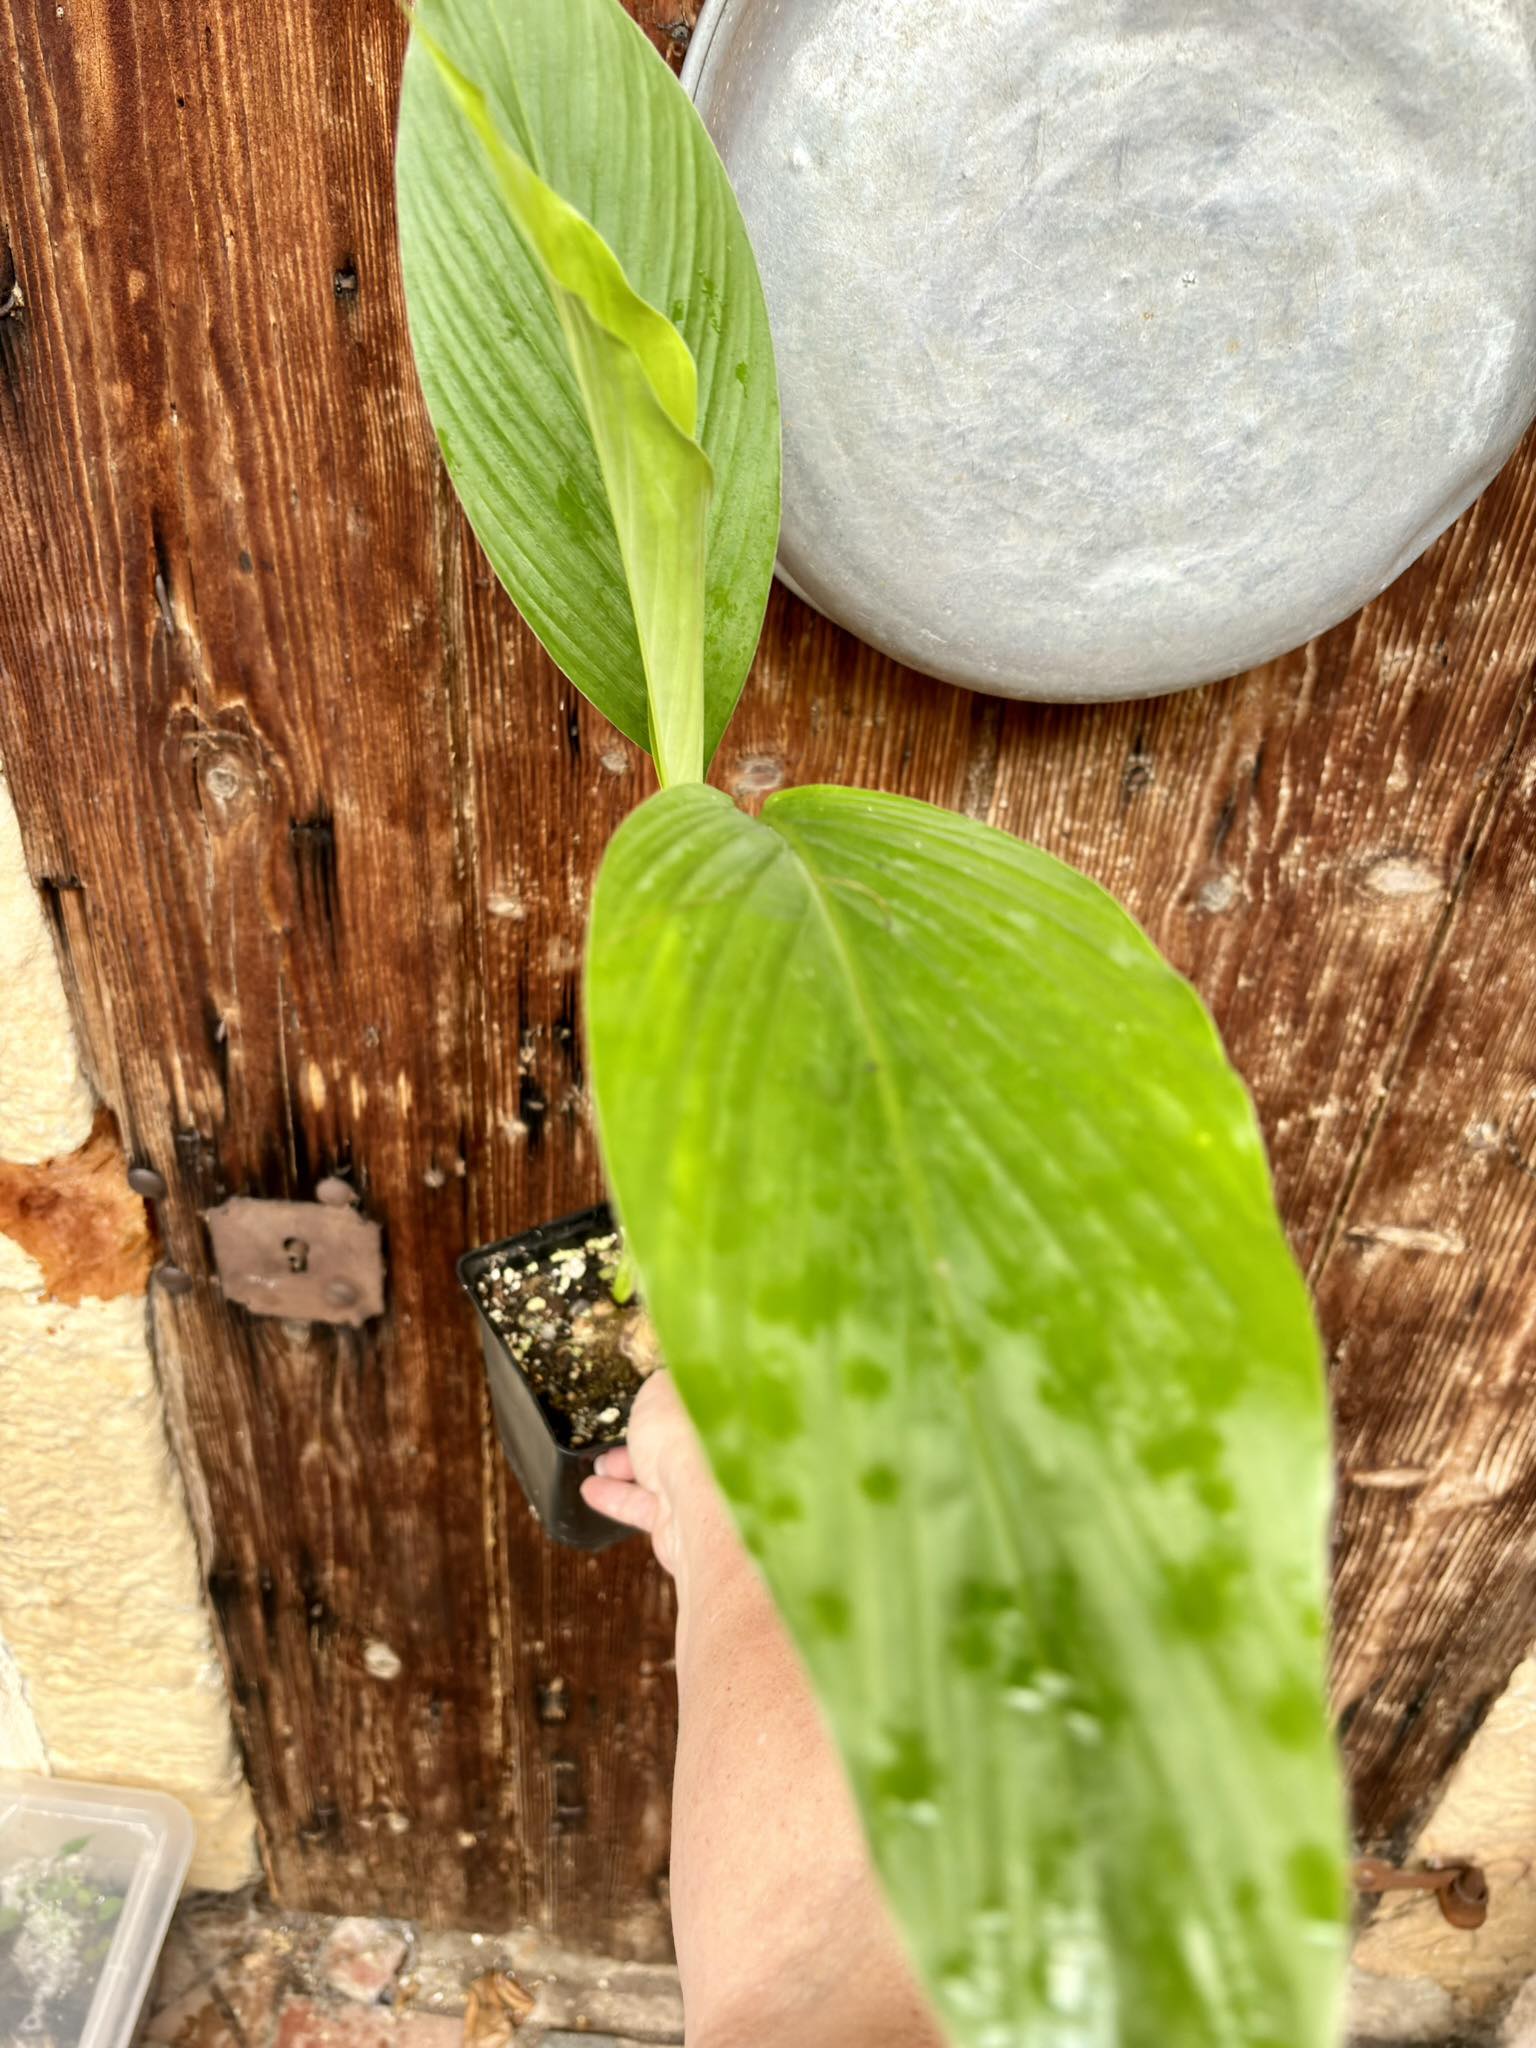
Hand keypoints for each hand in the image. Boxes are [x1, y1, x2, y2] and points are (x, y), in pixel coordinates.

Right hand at [580, 1370, 734, 1583]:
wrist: (694, 1504)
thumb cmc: (685, 1440)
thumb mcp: (662, 1390)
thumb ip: (659, 1386)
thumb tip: (659, 1382)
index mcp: (715, 1418)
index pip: (694, 1406)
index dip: (669, 1402)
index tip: (648, 1399)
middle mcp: (712, 1456)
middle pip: (673, 1445)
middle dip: (643, 1438)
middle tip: (620, 1433)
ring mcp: (696, 1491)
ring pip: (654, 1478)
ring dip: (622, 1469)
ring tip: (599, 1463)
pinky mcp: (676, 1522)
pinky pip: (640, 1507)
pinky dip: (613, 1498)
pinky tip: (591, 1490)